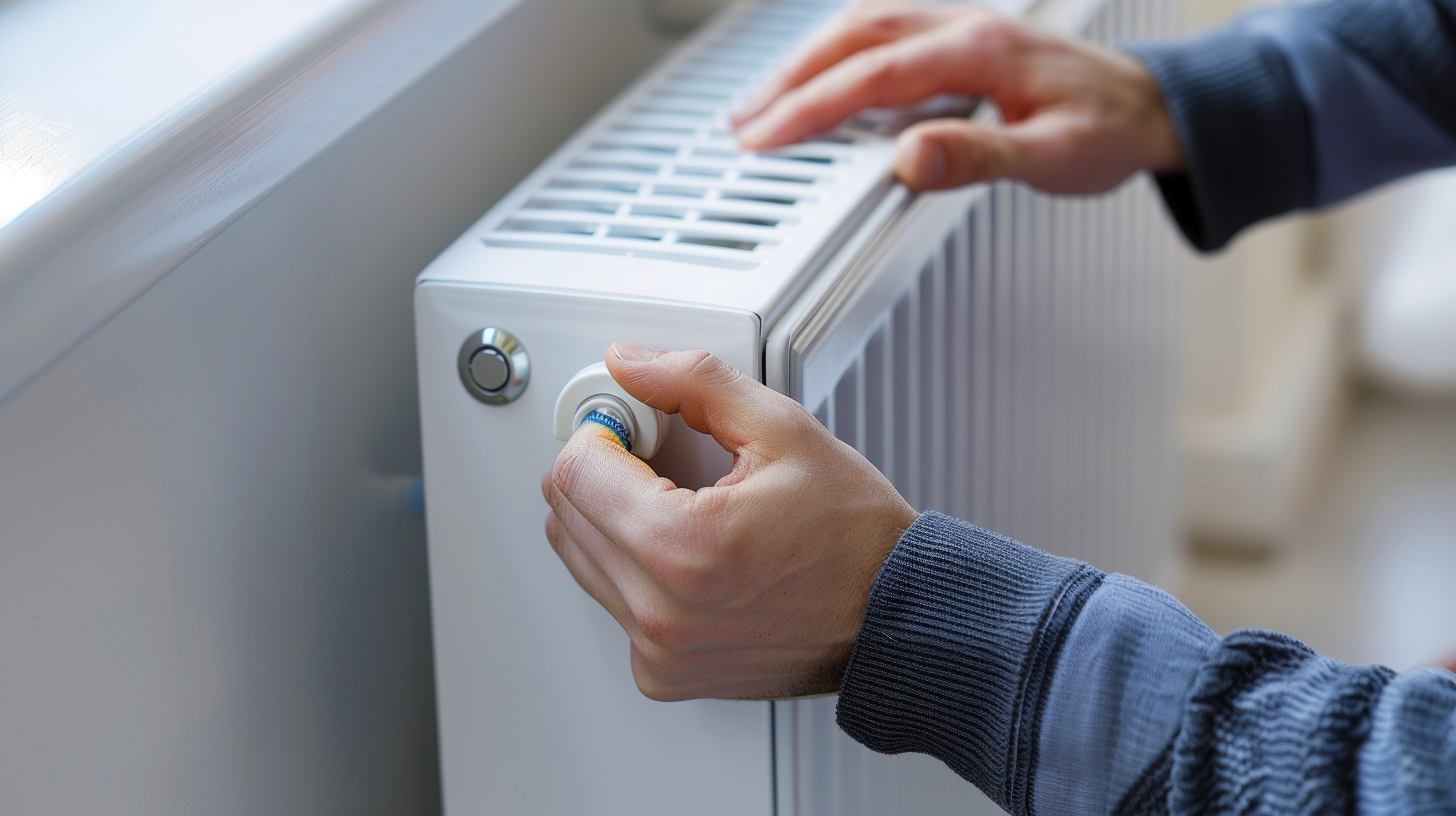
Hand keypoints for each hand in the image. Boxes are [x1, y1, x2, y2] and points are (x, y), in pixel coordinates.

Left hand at [541, 344, 918, 700]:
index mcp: (683, 549)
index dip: (603, 431)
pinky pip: (614, 602)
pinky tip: (693, 553)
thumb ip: (694, 383)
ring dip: (615, 521)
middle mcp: (662, 612)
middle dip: (604, 473)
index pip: (575, 471)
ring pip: (579, 558)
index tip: (636, 424)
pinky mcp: (663, 673)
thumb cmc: (854, 536)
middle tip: (665, 462)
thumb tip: (630, 364)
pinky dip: (636, 570)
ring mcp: (659, 651)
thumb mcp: (782, 429)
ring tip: (687, 507)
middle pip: (565, 515)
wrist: (892, 617)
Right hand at [734, 0, 1184, 193]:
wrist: (1154, 106)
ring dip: (807, 60)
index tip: (766, 135)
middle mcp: (964, 26)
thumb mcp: (1054, 159)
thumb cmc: (1110, 131)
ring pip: (864, 25)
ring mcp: (961, 25)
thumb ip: (979, 158)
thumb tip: (908, 158)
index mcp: (980, 51)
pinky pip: (884, 30)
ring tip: (763, 100)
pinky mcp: (961, 37)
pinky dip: (839, 51)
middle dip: (790, 80)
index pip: (873, 76)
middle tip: (743, 123)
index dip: (812, 106)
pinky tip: (822, 73)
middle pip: (854, 38)